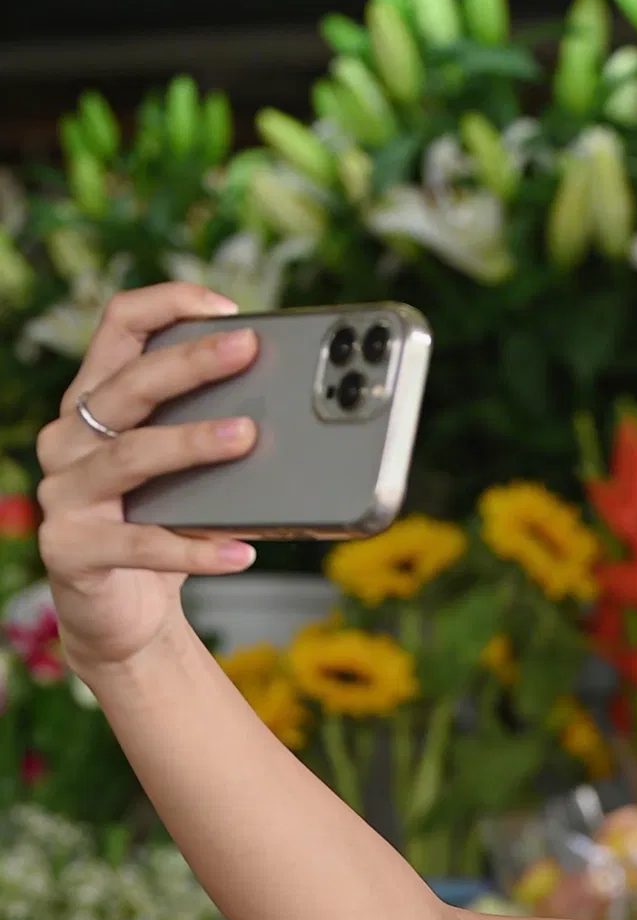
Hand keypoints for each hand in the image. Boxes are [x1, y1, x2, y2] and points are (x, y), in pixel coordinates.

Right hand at [36, 283, 259, 674]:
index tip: (226, 308)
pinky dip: (196, 548)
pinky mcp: (70, 549)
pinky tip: (241, 552)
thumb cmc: (158, 528)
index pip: (119, 326)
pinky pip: (140, 545)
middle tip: (249, 349)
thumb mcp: (183, 474)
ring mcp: (63, 493)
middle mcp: (69, 439)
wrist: (120, 615)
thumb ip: (211, 432)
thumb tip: (290, 410)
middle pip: (129, 385)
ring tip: (248, 438)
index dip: (167, 304)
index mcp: (94, 403)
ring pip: (132, 456)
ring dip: (192, 443)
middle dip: (191, 363)